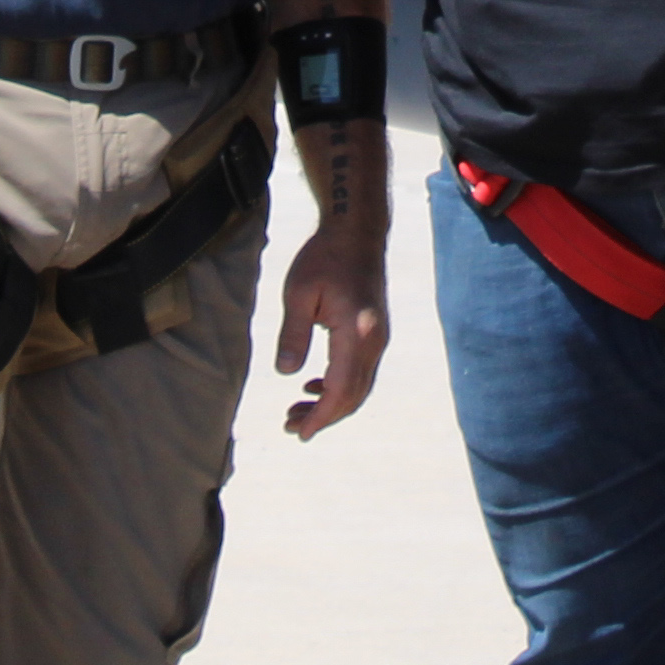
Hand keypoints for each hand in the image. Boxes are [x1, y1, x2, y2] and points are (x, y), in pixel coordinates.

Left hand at [271, 210, 390, 437]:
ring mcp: (378, 338)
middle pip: (353, 396)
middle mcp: (374, 341)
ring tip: (298, 411)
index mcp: (356, 332)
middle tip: (291, 426)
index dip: (320, 416)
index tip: (299, 432)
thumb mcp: (299, 292)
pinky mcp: (375, 334)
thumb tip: (285, 374)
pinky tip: (314, 385)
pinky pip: (361, 372)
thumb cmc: (324, 257)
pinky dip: (340, 387)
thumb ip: (293, 335)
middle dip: (324, 417)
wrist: (357, 232)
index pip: (340, 389)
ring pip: (359, 387)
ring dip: (331, 405)